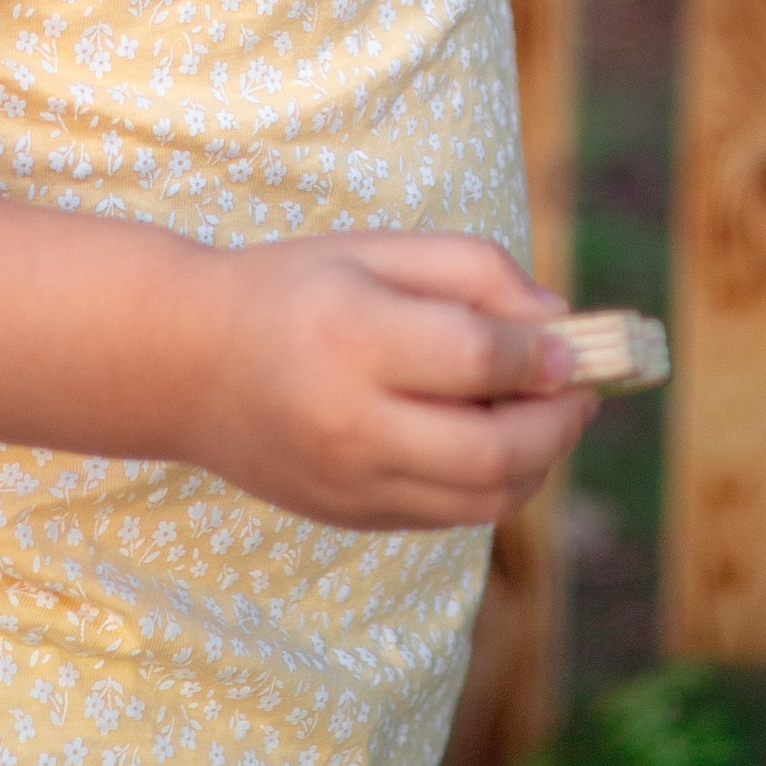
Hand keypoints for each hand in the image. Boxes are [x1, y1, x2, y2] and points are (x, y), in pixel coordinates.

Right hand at [184, 232, 595, 528]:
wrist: (185, 364)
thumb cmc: (294, 290)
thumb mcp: (378, 249)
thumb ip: (476, 271)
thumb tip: (560, 325)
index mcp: (354, 337)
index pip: (481, 359)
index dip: (546, 353)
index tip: (572, 344)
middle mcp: (350, 422)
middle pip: (494, 451)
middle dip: (559, 424)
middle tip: (581, 393)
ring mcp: (349, 482)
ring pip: (483, 500)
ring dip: (537, 462)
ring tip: (543, 417)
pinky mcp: (351, 516)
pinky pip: (450, 515)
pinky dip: (490, 484)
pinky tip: (489, 439)